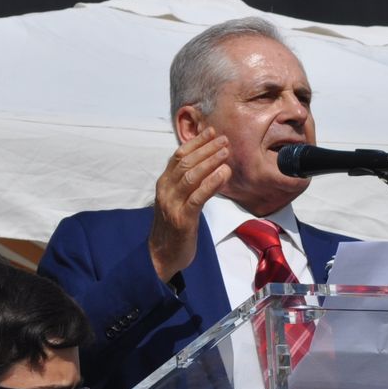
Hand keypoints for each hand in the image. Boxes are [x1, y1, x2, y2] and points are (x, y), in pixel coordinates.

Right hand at [149, 128, 228, 282]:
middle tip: (224, 140)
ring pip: (191, 176)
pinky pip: (198, 197)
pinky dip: (211, 183)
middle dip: (206, 148)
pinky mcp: (182, 219)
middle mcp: (165, 191)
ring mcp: (172, 205)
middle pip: (185, 162)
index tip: (211, 132)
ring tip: (226, 152)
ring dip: (210, 161)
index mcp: (163, 184)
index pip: (178, 156)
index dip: (195, 142)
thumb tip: (210, 165)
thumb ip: (189, 184)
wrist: (162, 256)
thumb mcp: (178, 201)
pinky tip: (224, 174)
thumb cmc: (174, 227)